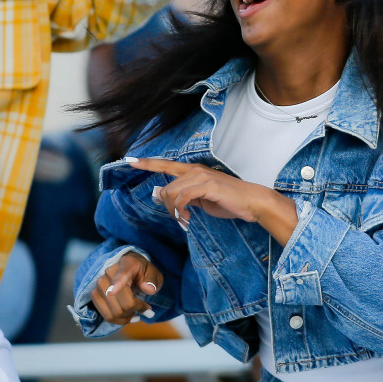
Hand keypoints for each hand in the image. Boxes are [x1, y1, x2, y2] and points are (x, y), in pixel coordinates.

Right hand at [90, 251, 163, 324]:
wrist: (130, 269)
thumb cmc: (143, 273)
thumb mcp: (154, 273)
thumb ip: (153, 280)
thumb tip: (149, 289)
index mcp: (127, 264)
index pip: (121, 274)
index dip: (116, 283)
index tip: (113, 291)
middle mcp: (109, 272)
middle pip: (120, 301)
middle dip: (135, 309)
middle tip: (146, 309)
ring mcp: (100, 284)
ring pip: (113, 312)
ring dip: (127, 317)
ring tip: (136, 313)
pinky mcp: (95, 295)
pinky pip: (106, 315)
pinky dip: (119, 320)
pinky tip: (128, 317)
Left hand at [127, 158, 297, 245]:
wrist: (251, 202)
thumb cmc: (228, 201)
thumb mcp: (201, 200)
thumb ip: (183, 197)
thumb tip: (162, 196)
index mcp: (193, 171)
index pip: (165, 165)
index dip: (147, 163)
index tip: (130, 161)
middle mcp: (194, 170)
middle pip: (165, 187)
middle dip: (166, 207)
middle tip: (179, 219)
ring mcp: (200, 176)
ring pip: (171, 193)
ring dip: (174, 211)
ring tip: (185, 220)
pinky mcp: (206, 184)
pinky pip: (182, 198)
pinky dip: (181, 211)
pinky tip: (188, 219)